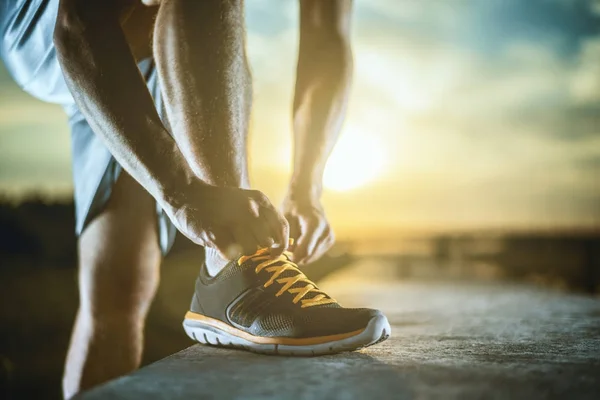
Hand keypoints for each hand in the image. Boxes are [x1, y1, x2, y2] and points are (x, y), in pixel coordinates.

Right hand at [163, 181, 289, 258]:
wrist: (186, 194)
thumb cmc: (219, 202)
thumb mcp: (246, 201)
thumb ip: (262, 218)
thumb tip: (275, 244)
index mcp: (260, 200)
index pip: (281, 227)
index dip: (281, 244)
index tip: (273, 253)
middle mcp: (249, 208)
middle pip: (266, 242)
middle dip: (257, 247)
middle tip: (243, 242)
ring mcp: (233, 221)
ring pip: (250, 249)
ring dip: (242, 250)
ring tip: (229, 239)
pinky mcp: (216, 233)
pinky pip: (231, 254)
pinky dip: (227, 253)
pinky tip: (219, 241)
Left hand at [282, 194, 333, 263]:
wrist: (307, 197)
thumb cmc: (293, 206)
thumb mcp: (285, 219)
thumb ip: (287, 237)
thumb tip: (289, 252)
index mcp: (315, 225)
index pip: (306, 250)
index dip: (294, 257)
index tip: (285, 257)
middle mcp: (326, 232)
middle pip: (309, 255)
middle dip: (297, 255)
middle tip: (287, 248)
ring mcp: (330, 237)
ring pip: (312, 256)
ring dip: (302, 254)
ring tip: (294, 241)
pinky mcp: (330, 240)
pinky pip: (316, 253)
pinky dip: (307, 251)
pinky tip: (302, 241)